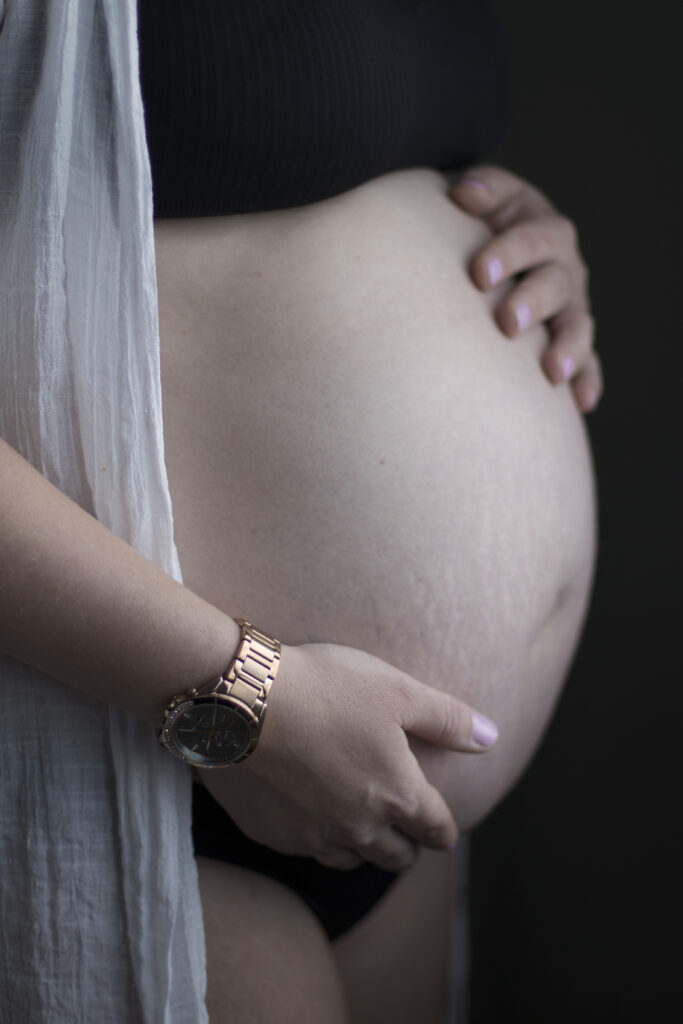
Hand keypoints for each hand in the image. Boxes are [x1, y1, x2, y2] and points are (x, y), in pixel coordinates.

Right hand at [194, 640, 497, 873]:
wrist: (242, 701)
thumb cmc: (326, 688)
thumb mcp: (398, 691)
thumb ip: (448, 719)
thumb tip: (492, 737)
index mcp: (397, 795)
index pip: (435, 830)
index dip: (443, 829)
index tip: (441, 827)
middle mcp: (359, 828)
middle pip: (396, 857)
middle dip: (407, 845)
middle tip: (404, 828)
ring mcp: (312, 836)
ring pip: (351, 860)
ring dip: (362, 847)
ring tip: (360, 824)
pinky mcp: (271, 834)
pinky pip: (305, 848)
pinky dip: (315, 836)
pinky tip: (310, 814)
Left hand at [448, 165, 603, 413]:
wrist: (499, 250)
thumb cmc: (488, 226)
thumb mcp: (491, 200)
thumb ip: (483, 190)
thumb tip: (463, 194)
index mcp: (545, 232)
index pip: (532, 238)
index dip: (508, 253)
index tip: (479, 275)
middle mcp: (564, 270)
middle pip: (555, 285)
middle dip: (533, 303)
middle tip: (507, 323)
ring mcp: (571, 308)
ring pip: (576, 326)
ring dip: (567, 348)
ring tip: (551, 371)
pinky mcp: (572, 341)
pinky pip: (588, 363)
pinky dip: (587, 380)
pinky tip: (581, 402)